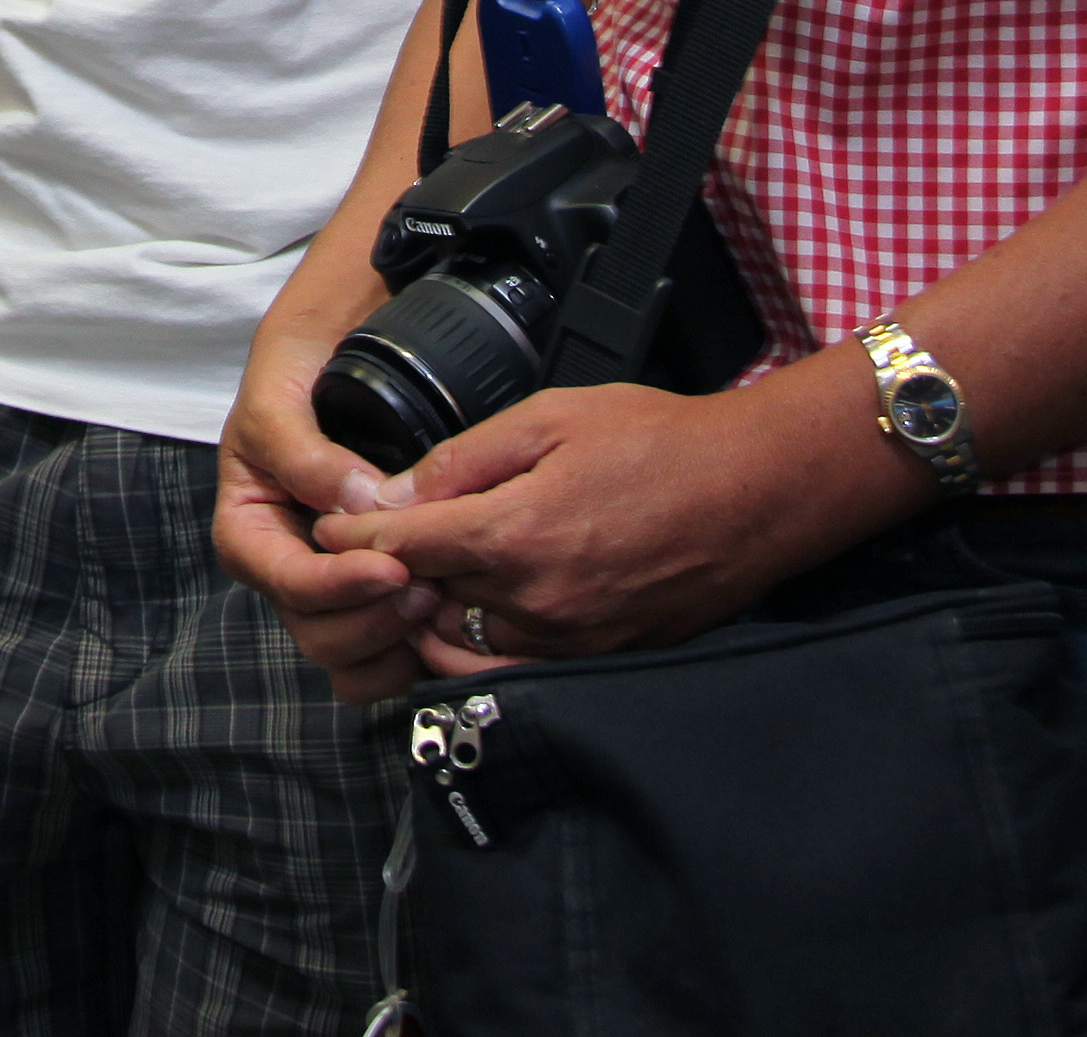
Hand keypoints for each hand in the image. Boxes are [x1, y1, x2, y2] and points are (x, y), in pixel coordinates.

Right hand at [209, 273, 430, 696]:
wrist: (328, 357)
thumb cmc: (291, 375)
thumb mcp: (277, 400)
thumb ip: (306, 453)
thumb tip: (358, 502)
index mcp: (248, 535)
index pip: (288, 584)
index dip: (338, 586)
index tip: (393, 567)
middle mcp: (285, 573)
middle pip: (319, 636)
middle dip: (373, 621)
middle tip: (428, 585)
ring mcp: (329, 590)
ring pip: (351, 661)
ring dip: (395, 642)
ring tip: (438, 596)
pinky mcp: (369, 597)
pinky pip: (385, 655)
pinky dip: (413, 651)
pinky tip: (443, 613)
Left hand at [323, 371, 928, 691]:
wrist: (756, 493)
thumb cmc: (660, 442)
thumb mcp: (551, 419)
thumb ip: (465, 458)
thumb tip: (397, 491)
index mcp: (514, 534)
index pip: (400, 548)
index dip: (354, 535)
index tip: (330, 525)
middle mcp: (535, 602)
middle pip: (423, 601)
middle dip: (388, 576)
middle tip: (369, 550)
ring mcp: (568, 639)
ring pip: (462, 643)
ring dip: (431, 614)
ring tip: (421, 577)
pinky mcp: (597, 657)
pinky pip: (513, 667)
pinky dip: (480, 645)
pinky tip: (476, 608)